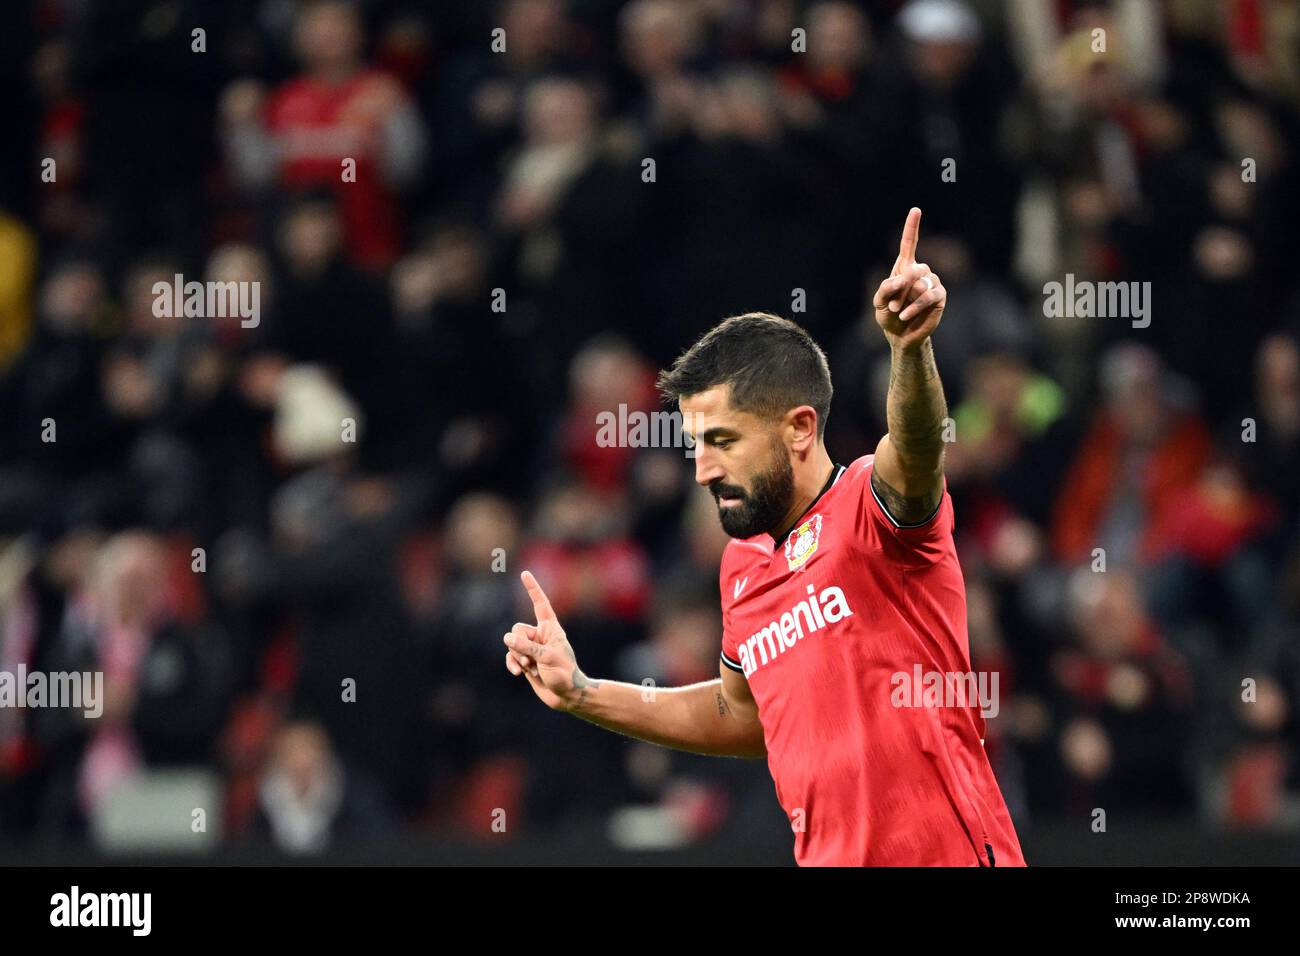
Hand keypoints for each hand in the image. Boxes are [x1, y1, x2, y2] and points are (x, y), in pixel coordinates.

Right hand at [503, 570, 592, 711]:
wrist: (566, 696)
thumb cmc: (564, 674)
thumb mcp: (547, 658)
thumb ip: (526, 647)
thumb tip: (506, 639)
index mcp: (551, 628)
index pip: (540, 604)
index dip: (533, 589)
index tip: (525, 574)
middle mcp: (540, 636)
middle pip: (517, 629)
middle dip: (518, 644)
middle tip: (530, 659)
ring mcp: (531, 649)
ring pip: (511, 644)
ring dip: (517, 656)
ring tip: (530, 668)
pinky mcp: (525, 661)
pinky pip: (510, 656)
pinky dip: (512, 663)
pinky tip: (518, 673)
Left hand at [873, 207, 946, 350]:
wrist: (900, 335)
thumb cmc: (889, 315)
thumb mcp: (878, 302)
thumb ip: (885, 288)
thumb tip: (902, 278)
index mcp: (904, 267)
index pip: (909, 243)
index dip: (912, 227)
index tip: (915, 210)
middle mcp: (921, 271)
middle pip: (913, 269)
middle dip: (900, 289)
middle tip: (892, 305)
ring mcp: (932, 282)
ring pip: (920, 284)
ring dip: (906, 300)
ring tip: (899, 311)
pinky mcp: (939, 296)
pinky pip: (928, 296)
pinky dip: (914, 306)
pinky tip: (905, 315)